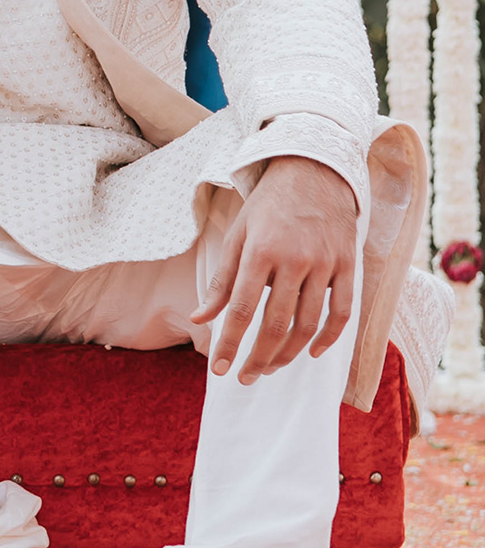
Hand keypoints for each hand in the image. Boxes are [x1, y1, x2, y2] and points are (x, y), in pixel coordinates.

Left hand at [196, 156, 358, 383]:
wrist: (314, 170)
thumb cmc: (269, 205)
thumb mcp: (238, 234)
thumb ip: (222, 281)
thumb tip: (200, 320)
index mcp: (260, 250)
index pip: (242, 309)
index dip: (230, 343)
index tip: (220, 369)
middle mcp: (293, 259)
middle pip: (276, 324)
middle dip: (258, 357)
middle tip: (246, 377)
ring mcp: (324, 263)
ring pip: (308, 325)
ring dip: (289, 353)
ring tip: (271, 366)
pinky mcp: (347, 265)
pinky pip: (341, 313)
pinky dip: (329, 339)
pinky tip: (313, 353)